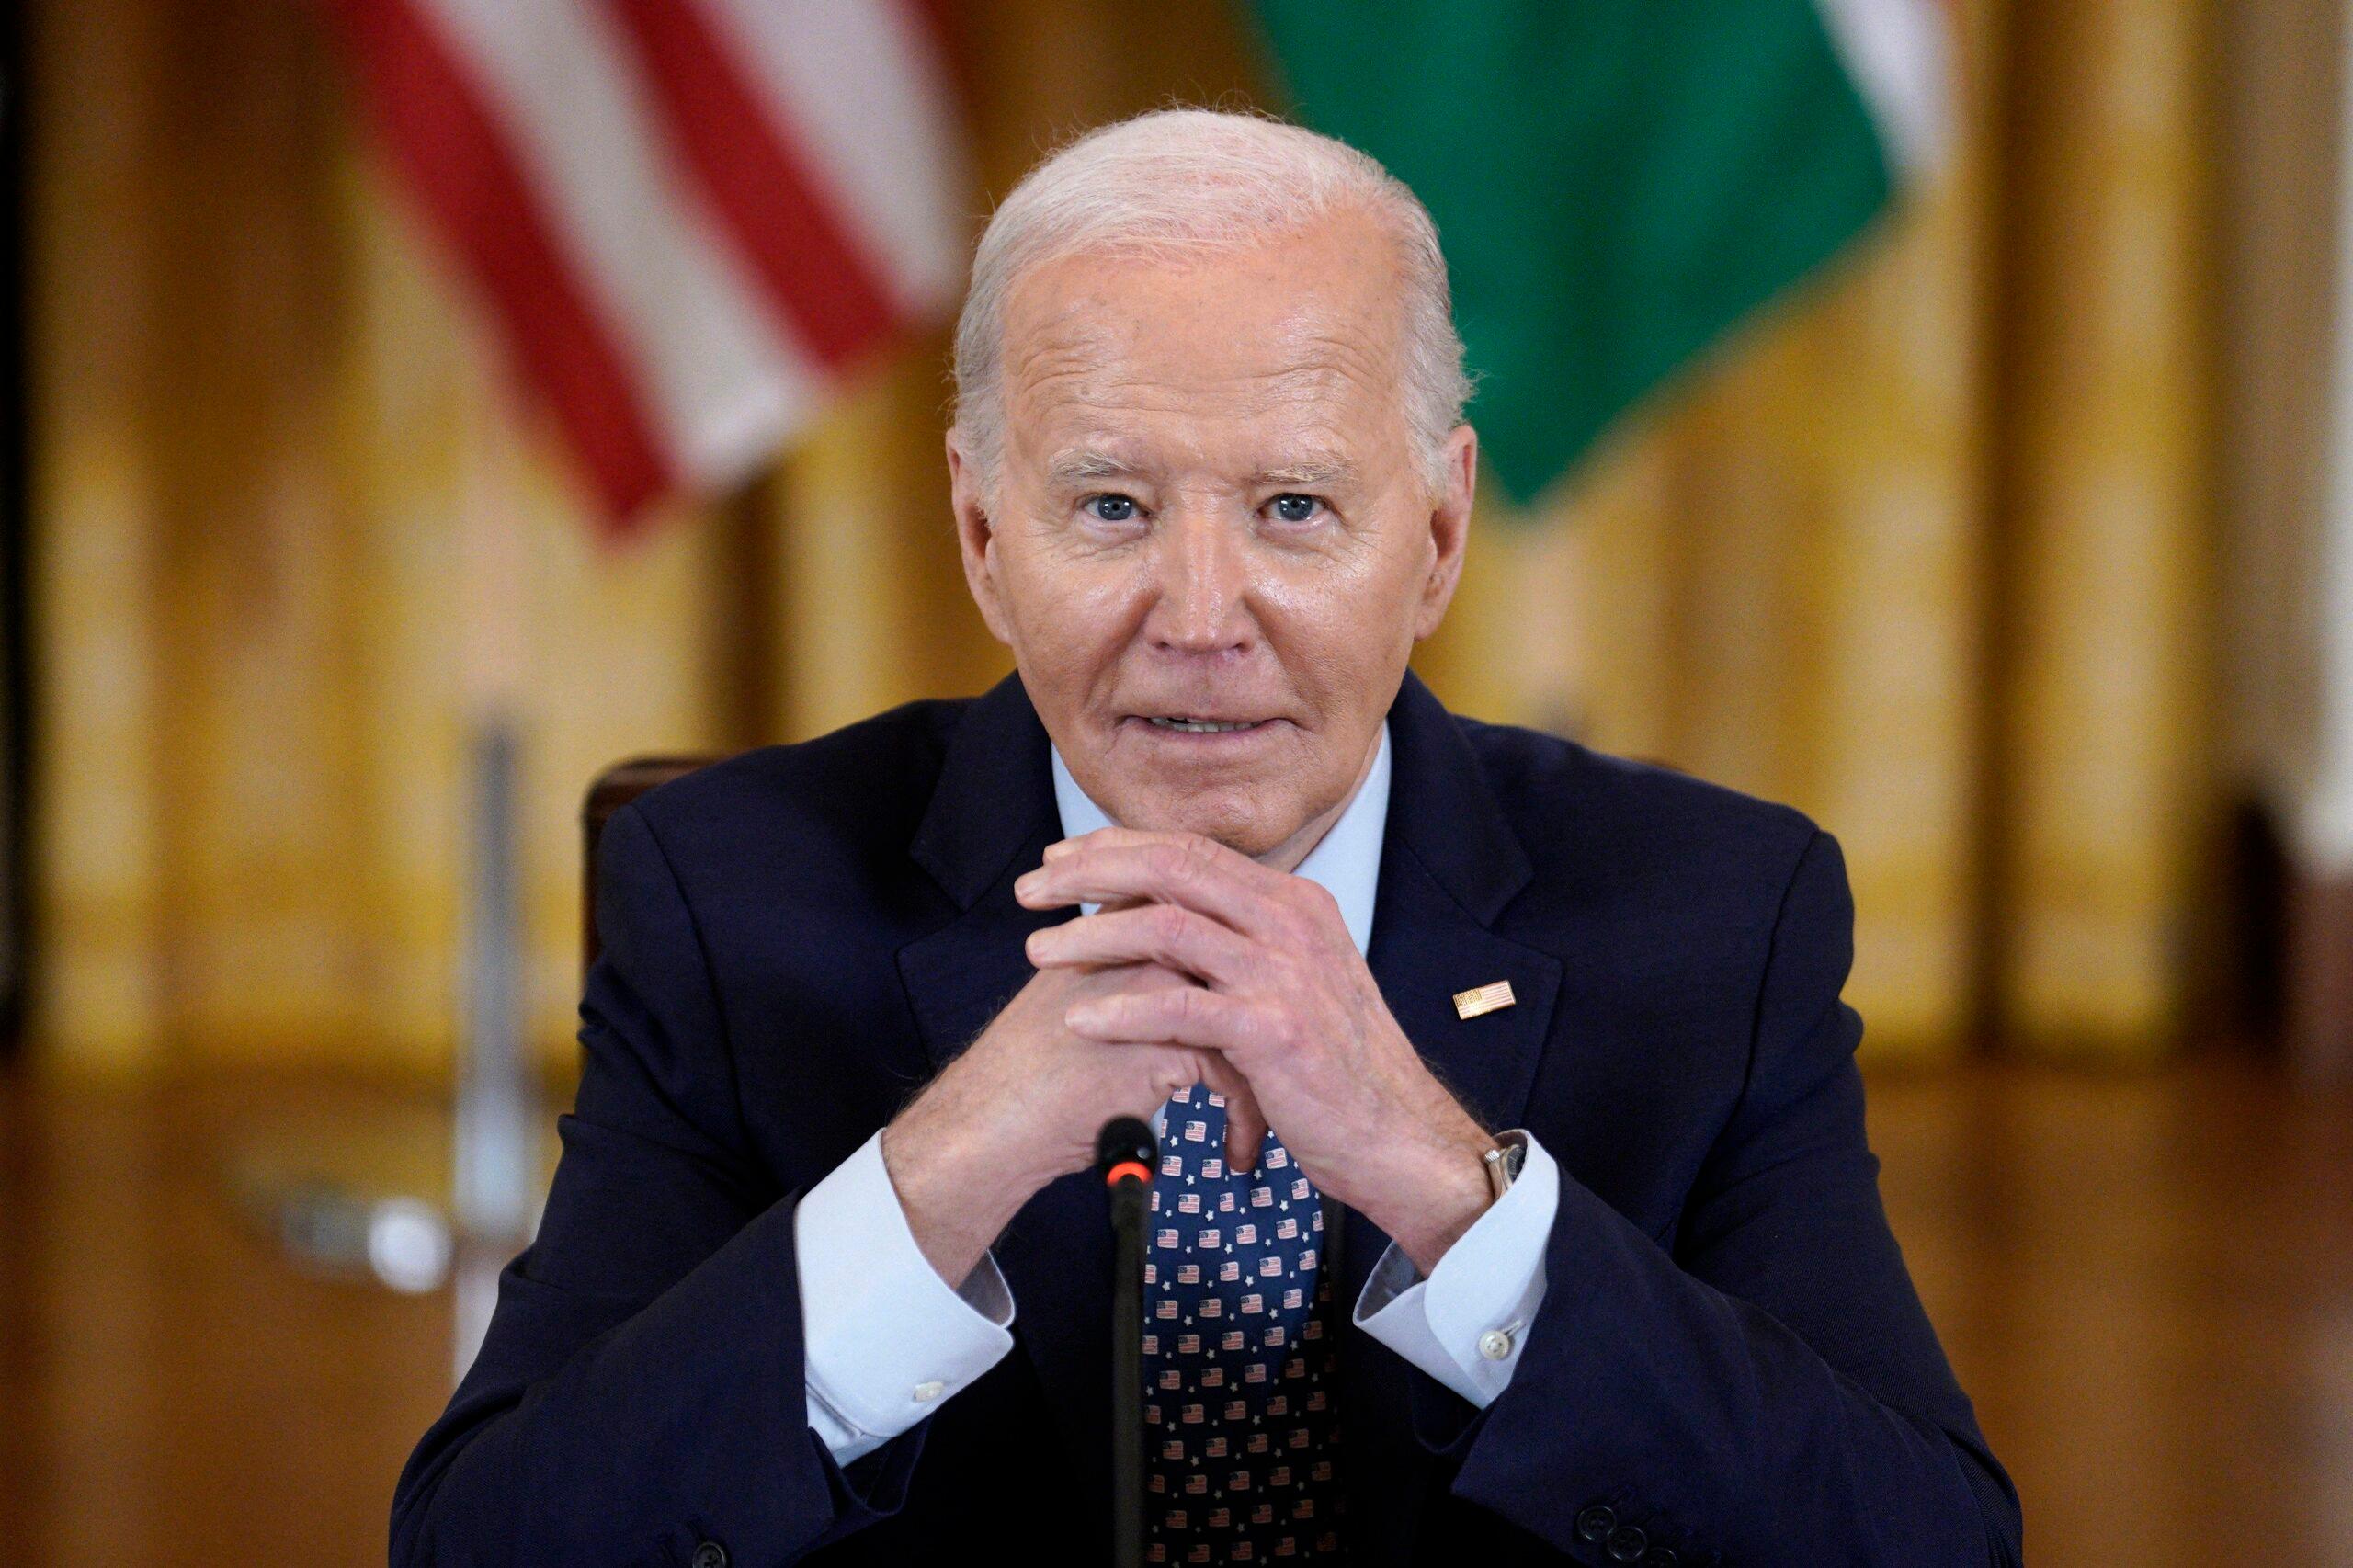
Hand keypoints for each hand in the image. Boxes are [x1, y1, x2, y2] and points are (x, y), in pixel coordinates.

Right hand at [880, 898, 1266, 1287]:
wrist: (991, 1122)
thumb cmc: (1034, 1074)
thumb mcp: (1089, 998)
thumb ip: (1135, 970)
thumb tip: (1196, 976)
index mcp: (1127, 924)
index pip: (1222, 939)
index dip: (1249, 991)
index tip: (1257, 1043)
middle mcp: (1144, 944)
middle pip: (1245, 976)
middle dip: (1271, 1034)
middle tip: (1280, 1079)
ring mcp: (1154, 986)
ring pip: (1250, 1020)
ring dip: (1265, 1078)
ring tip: (1260, 1119)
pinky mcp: (1159, 1040)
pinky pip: (1236, 1070)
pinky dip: (1244, 1115)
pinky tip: (1237, 1147)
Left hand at [1016, 827, 1497, 1273]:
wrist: (1397, 1133)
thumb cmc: (1338, 1067)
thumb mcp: (1298, 980)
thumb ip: (1245, 942)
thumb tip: (1175, 921)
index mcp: (1293, 903)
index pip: (1191, 849)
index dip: (1117, 847)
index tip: (1062, 857)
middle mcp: (1290, 922)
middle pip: (1172, 869)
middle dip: (1090, 873)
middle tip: (1032, 890)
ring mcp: (1285, 973)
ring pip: (1166, 929)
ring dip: (1090, 937)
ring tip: (1039, 952)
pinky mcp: (1274, 1030)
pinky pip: (1180, 1008)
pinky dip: (1122, 1011)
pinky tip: (1081, 1019)